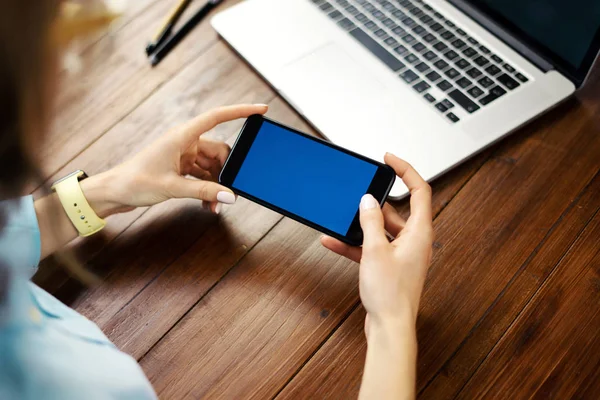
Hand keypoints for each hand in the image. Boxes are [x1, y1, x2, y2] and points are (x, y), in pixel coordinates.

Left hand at [80, 104, 267, 216]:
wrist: (112, 192)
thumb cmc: (134, 181)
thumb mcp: (172, 187)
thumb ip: (203, 191)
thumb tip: (229, 195)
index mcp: (182, 136)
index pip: (217, 117)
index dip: (241, 111)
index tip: (260, 110)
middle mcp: (185, 142)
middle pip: (220, 151)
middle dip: (227, 172)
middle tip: (228, 193)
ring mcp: (183, 155)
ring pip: (213, 167)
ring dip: (217, 185)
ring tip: (215, 205)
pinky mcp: (180, 168)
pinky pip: (203, 176)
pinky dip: (208, 189)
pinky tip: (208, 203)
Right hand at [321, 153, 432, 335]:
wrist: (390, 328)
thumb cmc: (391, 295)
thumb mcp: (375, 250)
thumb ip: (370, 221)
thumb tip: (368, 200)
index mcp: (420, 233)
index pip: (420, 191)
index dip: (406, 171)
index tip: (389, 160)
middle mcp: (414, 242)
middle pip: (397, 210)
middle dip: (374, 203)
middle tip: (357, 194)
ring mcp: (402, 255)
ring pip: (381, 230)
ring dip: (360, 225)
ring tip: (341, 219)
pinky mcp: (389, 266)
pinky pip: (371, 247)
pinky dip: (355, 244)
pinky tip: (334, 241)